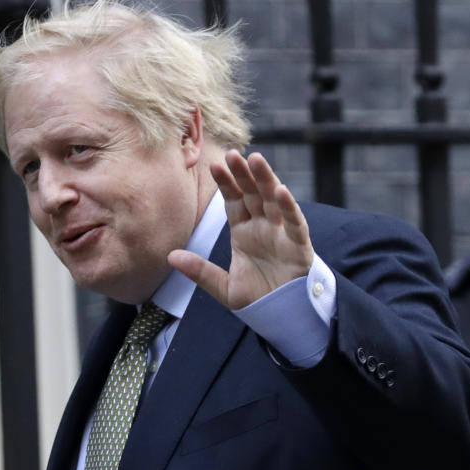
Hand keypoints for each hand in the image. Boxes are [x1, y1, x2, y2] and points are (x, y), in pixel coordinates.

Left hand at [168, 150, 313, 309]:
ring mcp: (281, 233)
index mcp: (244, 232)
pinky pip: (294, 222)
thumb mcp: (223, 287)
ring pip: (274, 200)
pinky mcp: (299, 245)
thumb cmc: (257, 298)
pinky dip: (289, 207)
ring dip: (266, 179)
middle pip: (253, 194)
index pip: (233, 201)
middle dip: (243, 174)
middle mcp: (263, 226)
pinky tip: (281, 190)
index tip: (214, 165)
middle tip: (232, 153)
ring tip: (256, 159)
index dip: (225, 183)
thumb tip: (171, 257)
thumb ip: (200, 272)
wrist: (284, 316)